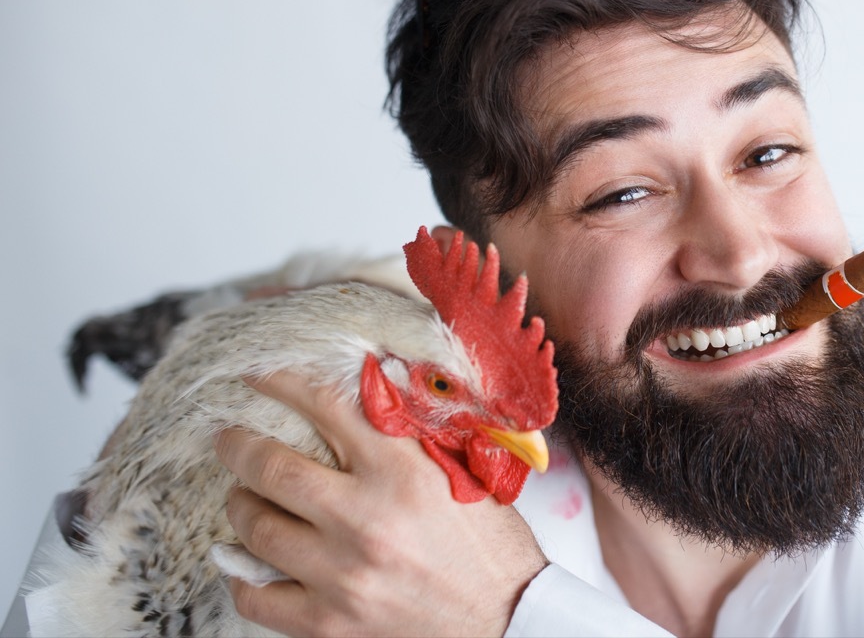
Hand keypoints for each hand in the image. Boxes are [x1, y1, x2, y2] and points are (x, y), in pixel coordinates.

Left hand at [213, 370, 548, 636]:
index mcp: (404, 473)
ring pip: (256, 528)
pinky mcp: (329, 624)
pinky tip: (245, 560)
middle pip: (270, 467)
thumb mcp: (461, 475)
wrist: (508, 622)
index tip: (259, 375)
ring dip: (241, 504)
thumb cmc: (490, 547)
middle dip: (239, 446)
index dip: (282, 381)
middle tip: (230, 438)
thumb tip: (366, 389)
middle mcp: (367, 521)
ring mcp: (342, 576)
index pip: (325, 406)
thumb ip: (409, 437)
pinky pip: (256, 597)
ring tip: (244, 496)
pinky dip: (242, 575)